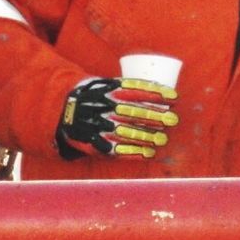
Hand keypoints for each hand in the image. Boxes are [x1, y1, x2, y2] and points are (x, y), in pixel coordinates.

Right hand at [56, 77, 178, 159]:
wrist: (65, 112)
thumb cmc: (98, 97)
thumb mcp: (109, 85)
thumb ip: (131, 88)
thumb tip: (162, 92)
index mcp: (109, 90)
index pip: (136, 90)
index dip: (157, 93)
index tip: (174, 98)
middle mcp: (104, 107)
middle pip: (134, 112)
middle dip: (155, 116)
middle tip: (173, 120)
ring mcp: (99, 125)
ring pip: (127, 132)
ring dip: (147, 137)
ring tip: (163, 139)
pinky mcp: (95, 143)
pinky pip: (116, 149)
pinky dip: (134, 153)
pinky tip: (149, 154)